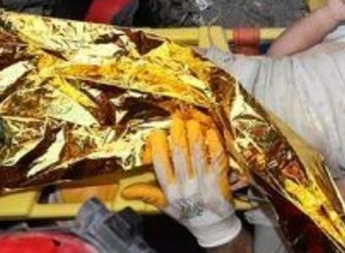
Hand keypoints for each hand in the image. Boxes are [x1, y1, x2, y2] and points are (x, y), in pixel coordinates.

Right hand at [121, 116, 240, 248]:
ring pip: (197, 152)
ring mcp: (203, 181)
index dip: (156, 145)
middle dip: (177, 133)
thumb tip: (124, 191)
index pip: (159, 162)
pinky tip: (210, 133)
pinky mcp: (219, 179)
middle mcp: (185, 184)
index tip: (158, 134)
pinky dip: (213, 144)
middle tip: (177, 119)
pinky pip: (216, 158)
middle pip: (178, 152)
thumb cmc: (187, 213)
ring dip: (194, 134)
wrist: (212, 225)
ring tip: (192, 123)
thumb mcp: (164, 205)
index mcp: (169, 189)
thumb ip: (146, 193)